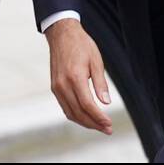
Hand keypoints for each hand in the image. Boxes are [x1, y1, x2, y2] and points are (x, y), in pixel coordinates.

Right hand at [46, 18, 112, 133]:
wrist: (62, 35)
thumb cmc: (81, 45)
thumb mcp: (96, 61)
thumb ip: (100, 83)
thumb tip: (106, 103)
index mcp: (75, 77)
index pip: (88, 105)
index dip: (99, 118)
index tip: (109, 124)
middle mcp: (63, 85)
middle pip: (79, 113)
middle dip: (94, 124)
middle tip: (107, 129)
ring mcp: (56, 87)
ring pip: (70, 113)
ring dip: (85, 122)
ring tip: (99, 126)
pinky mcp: (54, 88)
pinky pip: (65, 107)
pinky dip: (76, 115)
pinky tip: (86, 117)